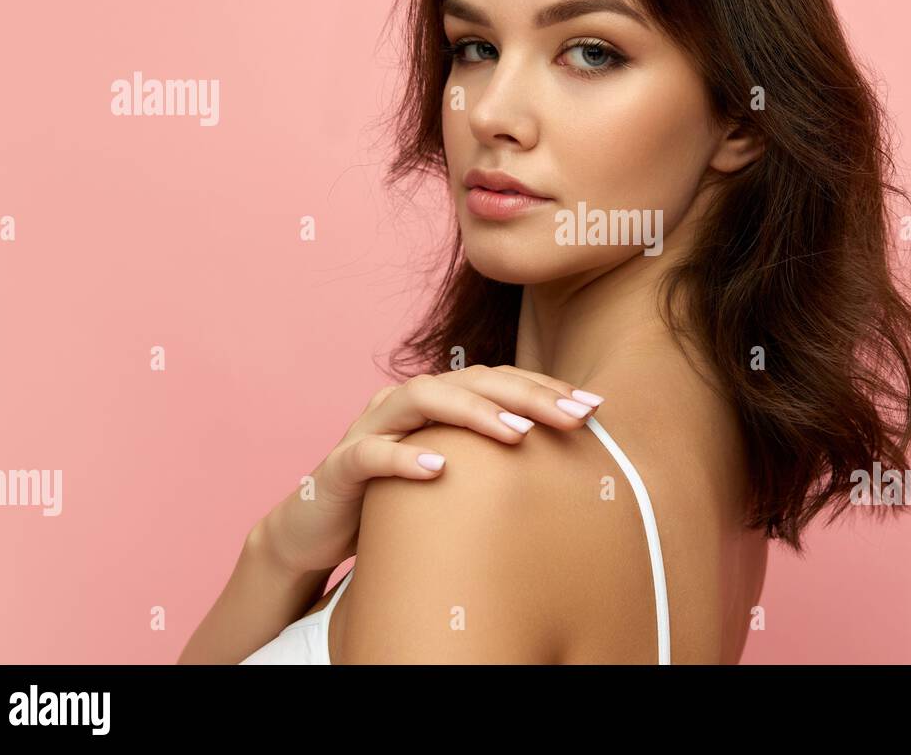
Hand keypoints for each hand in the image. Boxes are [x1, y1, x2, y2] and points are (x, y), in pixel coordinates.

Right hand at [255, 365, 604, 574]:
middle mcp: (403, 403)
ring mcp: (368, 430)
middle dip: (525, 395)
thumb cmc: (396, 499)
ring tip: (518, 434)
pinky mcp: (338, 467)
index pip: (497, 379)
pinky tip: (438, 469)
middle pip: (469, 380)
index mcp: (435, 400)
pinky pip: (369, 455)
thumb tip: (567, 460)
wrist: (316, 531)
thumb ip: (493, 457)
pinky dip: (402, 458)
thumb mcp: (453, 474)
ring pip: (421, 400)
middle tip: (574, 416)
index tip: (594, 405)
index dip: (545, 387)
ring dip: (473, 412)